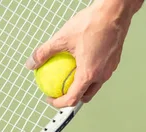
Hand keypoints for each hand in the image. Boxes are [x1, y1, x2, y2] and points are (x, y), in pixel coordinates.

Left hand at [26, 0, 140, 106]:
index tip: (51, 99)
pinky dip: (90, 74)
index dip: (59, 103)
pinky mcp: (113, 62)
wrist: (113, 14)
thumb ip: (45, 52)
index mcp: (89, 74)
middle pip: (85, 96)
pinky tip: (82, 62)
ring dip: (82, 86)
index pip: (73, 98)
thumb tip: (32, 62)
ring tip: (70, 76)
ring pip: (94, 86)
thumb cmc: (91, 25)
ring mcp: (109, 70)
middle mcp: (101, 75)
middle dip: (72, 98)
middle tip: (60, 90)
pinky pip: (100, 74)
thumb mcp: (62, 38)